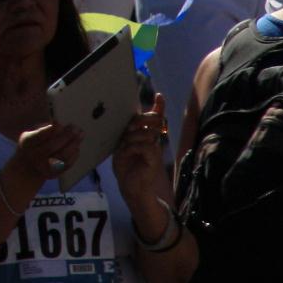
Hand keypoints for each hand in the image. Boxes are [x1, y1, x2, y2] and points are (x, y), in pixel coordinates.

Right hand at [8, 121, 83, 187]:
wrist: (28, 168)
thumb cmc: (33, 145)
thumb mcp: (32, 134)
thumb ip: (43, 128)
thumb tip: (58, 125)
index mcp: (27, 143)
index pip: (38, 136)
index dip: (49, 130)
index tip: (58, 123)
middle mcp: (34, 157)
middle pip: (52, 147)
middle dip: (66, 136)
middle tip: (76, 128)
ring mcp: (43, 167)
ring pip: (61, 157)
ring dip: (73, 145)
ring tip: (80, 135)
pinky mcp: (53, 175)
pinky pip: (66, 165)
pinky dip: (73, 155)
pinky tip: (77, 147)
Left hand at [112, 94, 170, 208]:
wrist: (130, 187)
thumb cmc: (126, 167)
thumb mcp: (122, 147)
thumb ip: (127, 136)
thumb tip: (129, 125)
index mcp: (145, 136)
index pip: (155, 119)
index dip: (159, 107)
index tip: (159, 96)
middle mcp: (152, 140)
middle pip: (152, 120)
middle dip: (140, 119)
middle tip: (128, 128)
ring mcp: (155, 149)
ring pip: (146, 132)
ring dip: (131, 137)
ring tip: (123, 147)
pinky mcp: (154, 158)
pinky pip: (144, 146)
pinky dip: (131, 147)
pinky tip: (125, 153)